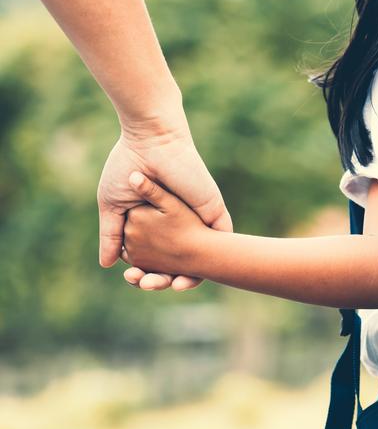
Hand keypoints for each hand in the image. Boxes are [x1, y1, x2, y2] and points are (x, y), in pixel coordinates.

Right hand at [97, 119, 231, 289]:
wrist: (152, 142)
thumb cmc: (128, 168)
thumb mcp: (113, 206)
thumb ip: (111, 235)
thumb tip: (107, 265)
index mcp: (156, 224)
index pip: (154, 258)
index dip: (145, 273)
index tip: (132, 279)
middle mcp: (179, 225)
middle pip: (177, 264)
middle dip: (164, 280)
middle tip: (147, 285)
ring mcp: (198, 221)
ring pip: (200, 260)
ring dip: (187, 278)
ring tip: (171, 286)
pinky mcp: (214, 214)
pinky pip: (221, 244)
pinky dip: (212, 264)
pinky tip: (196, 277)